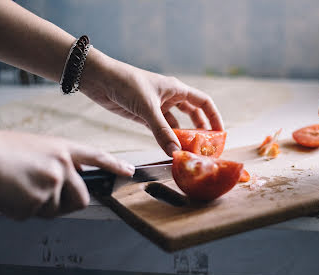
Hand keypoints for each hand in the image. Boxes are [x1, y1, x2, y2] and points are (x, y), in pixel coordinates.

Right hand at [0, 129, 133, 219]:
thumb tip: (74, 177)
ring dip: (38, 206)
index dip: (115, 165)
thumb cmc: (5, 151)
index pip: (98, 157)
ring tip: (19, 187)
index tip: (128, 172)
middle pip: (81, 199)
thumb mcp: (40, 147)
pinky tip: (10, 193)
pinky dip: (19, 210)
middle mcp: (63, 166)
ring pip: (53, 210)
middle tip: (47, 197)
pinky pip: (32, 216)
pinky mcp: (36, 201)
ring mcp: (52, 184)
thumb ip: (60, 162)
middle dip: (67, 204)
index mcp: (64, 149)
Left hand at [80, 51, 223, 155]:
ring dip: (182, 136)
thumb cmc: (125, 83)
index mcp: (176, 89)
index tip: (219, 133)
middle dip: (200, 130)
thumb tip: (175, 151)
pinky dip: (166, 139)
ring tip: (189, 151)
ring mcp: (158, 107)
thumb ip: (161, 131)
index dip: (214, 117)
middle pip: (193, 115)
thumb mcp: (147, 107)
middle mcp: (170, 98)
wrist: (98, 79)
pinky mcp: (145, 116)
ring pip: (176, 124)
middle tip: (205, 147)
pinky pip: (161, 130)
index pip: (203, 102)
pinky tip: (170, 149)